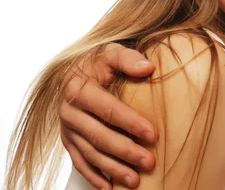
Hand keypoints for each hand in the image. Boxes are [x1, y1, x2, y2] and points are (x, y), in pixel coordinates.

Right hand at [59, 43, 156, 188]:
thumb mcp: (111, 52)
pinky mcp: (68, 140)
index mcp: (79, 90)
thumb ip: (128, 58)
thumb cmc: (99, 61)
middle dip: (125, 152)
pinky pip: (79, 162)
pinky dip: (94, 176)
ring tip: (135, 181)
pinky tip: (109, 187)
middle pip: (99, 137)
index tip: (153, 134)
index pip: (108, 110)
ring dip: (113, 169)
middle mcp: (69, 112)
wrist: (76, 69)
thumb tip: (148, 67)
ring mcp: (67, 129)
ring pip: (90, 154)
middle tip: (150, 162)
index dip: (130, 122)